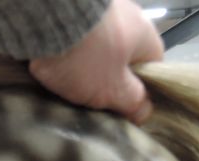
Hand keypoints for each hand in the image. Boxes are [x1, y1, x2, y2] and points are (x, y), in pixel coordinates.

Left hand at [28, 0, 163, 123]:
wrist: (47, 17)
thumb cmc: (88, 55)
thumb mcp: (114, 88)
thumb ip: (132, 100)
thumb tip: (145, 111)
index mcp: (146, 34)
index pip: (151, 67)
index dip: (136, 90)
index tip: (119, 106)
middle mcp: (128, 16)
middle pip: (121, 57)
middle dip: (105, 79)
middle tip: (88, 98)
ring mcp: (99, 10)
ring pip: (96, 48)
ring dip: (82, 66)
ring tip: (66, 84)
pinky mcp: (73, 10)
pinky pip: (73, 38)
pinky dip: (65, 52)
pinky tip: (52, 65)